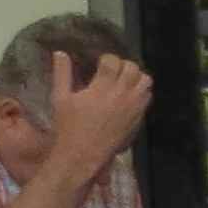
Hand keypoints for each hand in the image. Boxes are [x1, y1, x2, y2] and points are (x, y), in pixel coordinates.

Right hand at [47, 50, 154, 168]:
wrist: (84, 154)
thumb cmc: (69, 126)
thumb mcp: (60, 98)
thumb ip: (62, 73)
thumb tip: (60, 53)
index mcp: (102, 89)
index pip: (113, 61)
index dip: (106, 59)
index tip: (99, 64)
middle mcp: (121, 95)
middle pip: (132, 68)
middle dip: (122, 65)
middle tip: (112, 72)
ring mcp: (133, 107)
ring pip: (146, 81)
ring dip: (136, 77)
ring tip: (123, 82)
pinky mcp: (139, 118)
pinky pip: (148, 97)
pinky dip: (141, 92)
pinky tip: (128, 96)